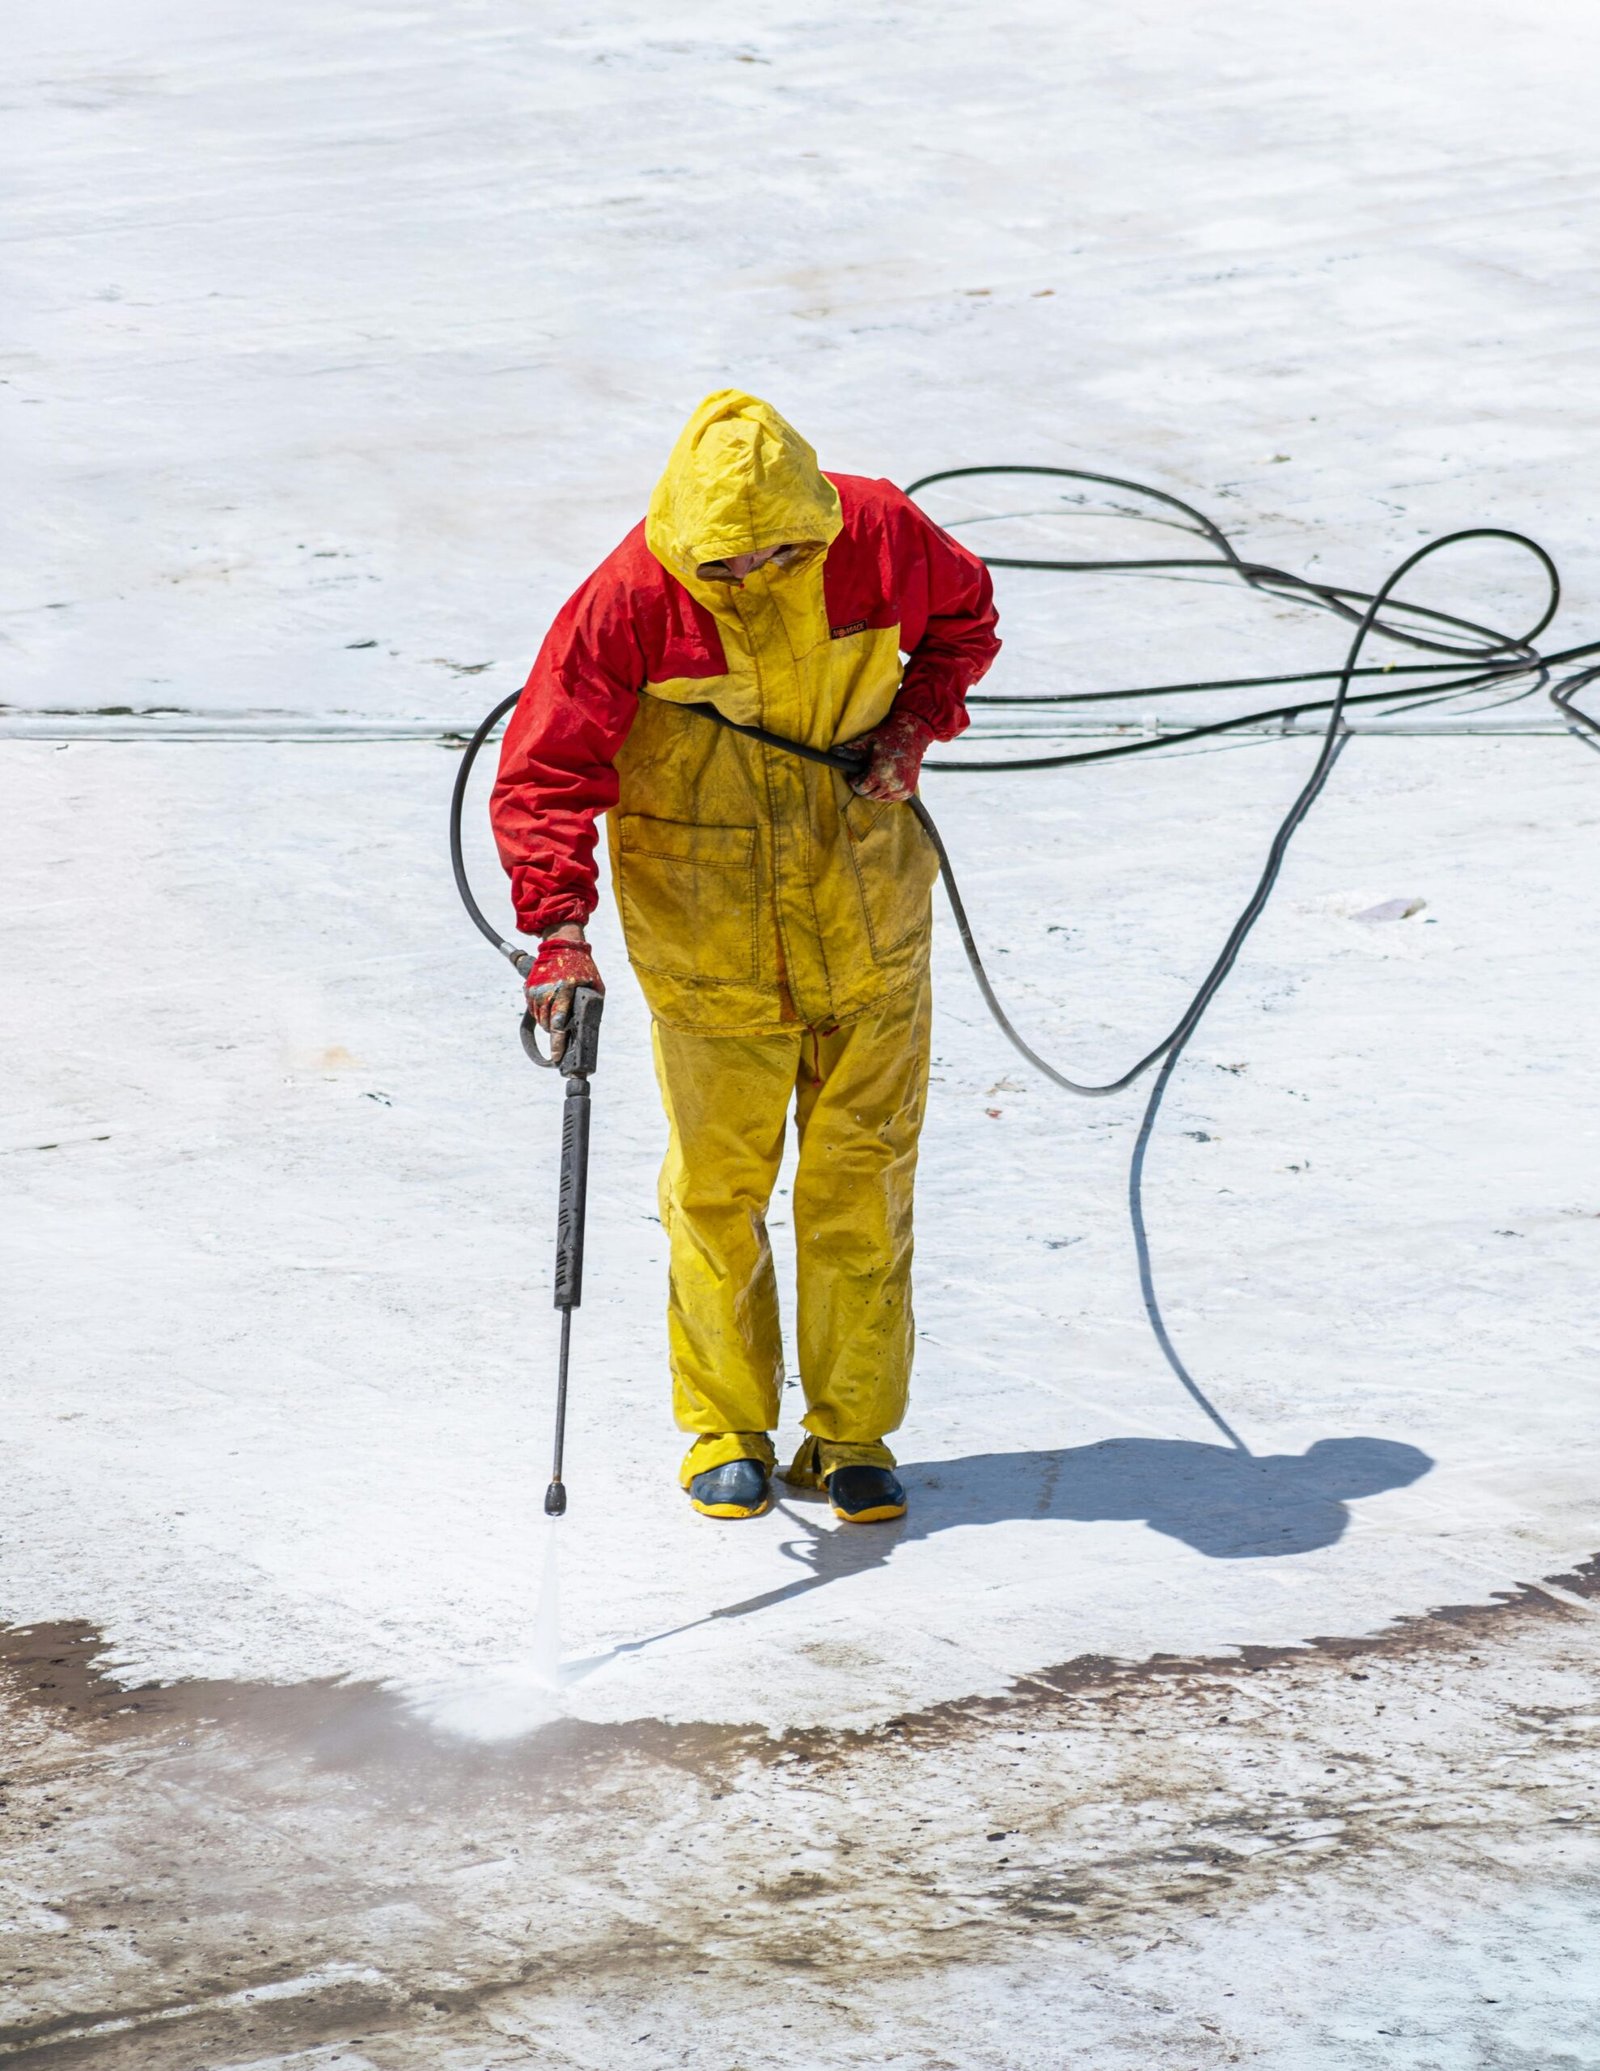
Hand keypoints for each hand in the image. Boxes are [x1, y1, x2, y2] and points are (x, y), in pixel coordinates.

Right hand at [525, 931, 603, 1062]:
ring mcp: (537, 990)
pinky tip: (552, 1006)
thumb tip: (591, 1025)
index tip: (556, 1057)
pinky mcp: (529, 989)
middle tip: (562, 1038)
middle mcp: (548, 991)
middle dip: (555, 1034)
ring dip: (549, 1024)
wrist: (562, 945)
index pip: (559, 1022)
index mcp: (566, 990)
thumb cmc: (582, 967)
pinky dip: (542, 1013)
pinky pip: (534, 1010)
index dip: (557, 1042)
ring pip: (541, 1020)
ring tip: (559, 1018)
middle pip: (548, 1025)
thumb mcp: (596, 984)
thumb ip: (593, 1004)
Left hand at [839, 710, 934, 802]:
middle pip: (869, 795)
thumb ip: (850, 751)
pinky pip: (891, 798)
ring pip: (880, 798)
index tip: (854, 775)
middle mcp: (893, 784)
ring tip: (875, 775)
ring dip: (875, 790)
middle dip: (864, 786)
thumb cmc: (887, 737)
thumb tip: (832, 751)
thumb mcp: (867, 742)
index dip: (855, 782)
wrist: (913, 736)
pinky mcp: (908, 792)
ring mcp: (902, 789)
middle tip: (865, 774)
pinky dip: (886, 792)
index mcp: (881, 773)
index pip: (861, 789)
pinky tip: (885, 779)